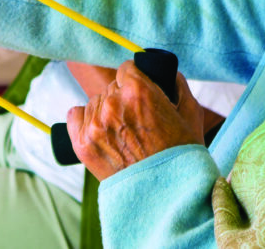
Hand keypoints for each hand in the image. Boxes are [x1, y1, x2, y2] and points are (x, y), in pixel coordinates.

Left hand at [66, 60, 204, 180]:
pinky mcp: (82, 143)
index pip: (127, 68)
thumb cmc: (181, 156)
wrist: (167, 196)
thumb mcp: (190, 113)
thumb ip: (177, 83)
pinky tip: (100, 132)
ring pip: (95, 102)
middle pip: (111, 87)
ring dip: (106, 112)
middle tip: (137, 122)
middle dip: (123, 99)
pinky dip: (84, 121)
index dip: (135, 81)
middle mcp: (113, 103)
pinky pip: (74, 115)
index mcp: (138, 90)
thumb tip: (166, 72)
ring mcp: (95, 124)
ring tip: (123, 134)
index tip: (140, 93)